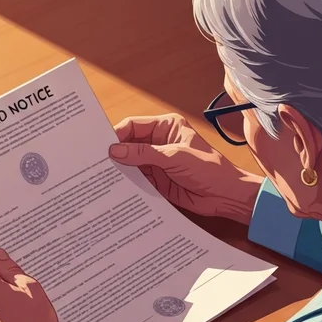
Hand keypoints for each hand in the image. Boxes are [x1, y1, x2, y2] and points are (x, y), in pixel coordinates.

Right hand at [108, 113, 262, 224]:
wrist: (225, 196)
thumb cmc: (209, 170)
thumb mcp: (174, 157)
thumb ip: (144, 154)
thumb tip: (115, 150)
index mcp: (166, 127)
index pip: (134, 126)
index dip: (118, 134)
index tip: (103, 146)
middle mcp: (159, 142)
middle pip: (129, 144)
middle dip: (115, 152)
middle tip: (97, 161)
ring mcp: (156, 161)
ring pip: (130, 162)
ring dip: (119, 168)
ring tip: (101, 175)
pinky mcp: (156, 179)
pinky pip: (136, 178)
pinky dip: (126, 182)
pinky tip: (114, 187)